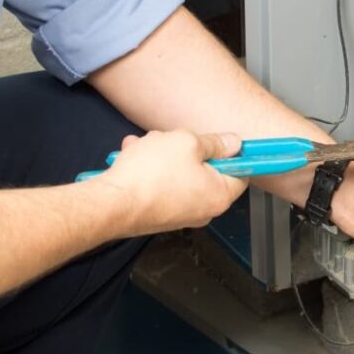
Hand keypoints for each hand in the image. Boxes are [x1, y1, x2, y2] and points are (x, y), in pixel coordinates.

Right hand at [87, 131, 247, 235]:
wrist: (112, 203)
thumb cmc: (150, 175)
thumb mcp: (187, 142)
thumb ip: (214, 142)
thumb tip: (233, 143)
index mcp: (219, 196)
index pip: (241, 172)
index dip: (233, 153)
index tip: (225, 140)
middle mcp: (203, 210)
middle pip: (206, 170)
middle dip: (186, 149)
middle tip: (173, 140)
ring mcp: (180, 213)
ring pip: (179, 173)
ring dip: (162, 154)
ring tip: (145, 146)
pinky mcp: (158, 213)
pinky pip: (161, 183)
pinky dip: (150, 168)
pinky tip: (134, 156)